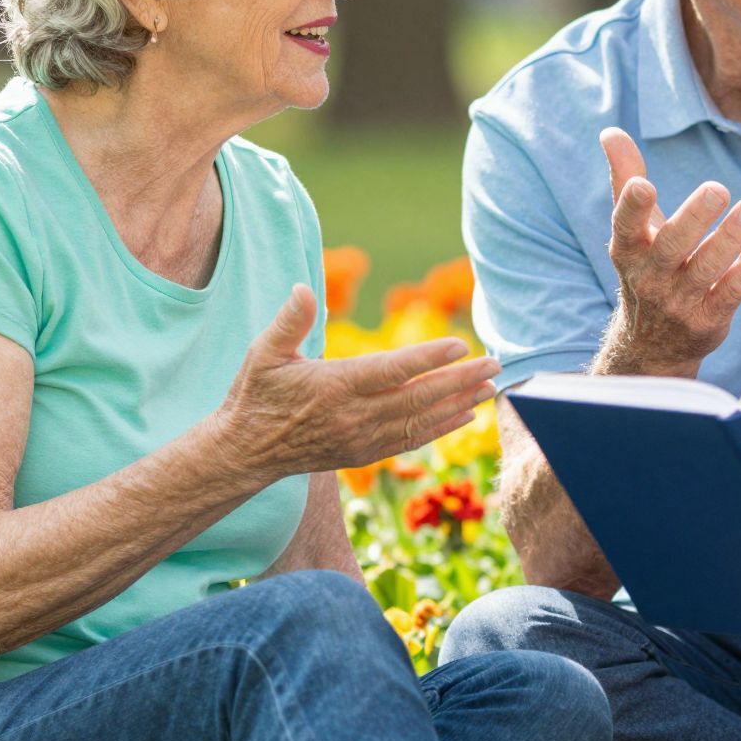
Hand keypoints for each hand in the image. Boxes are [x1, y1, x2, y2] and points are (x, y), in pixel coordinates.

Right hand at [211, 285, 499, 485]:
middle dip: (460, 380)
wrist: (244, 452)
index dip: (428, 358)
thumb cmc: (256, 394)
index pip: (391, 370)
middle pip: (418, 396)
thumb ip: (288, 322)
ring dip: (459, 403)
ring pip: (420, 420)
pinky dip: (440, 428)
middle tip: (495, 363)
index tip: (461, 345)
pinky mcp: (364, 453)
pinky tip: (465, 414)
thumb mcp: (262, 354)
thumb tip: (301, 288)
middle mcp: (353, 415)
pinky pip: (411, 439)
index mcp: (334, 386)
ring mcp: (361, 438)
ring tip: (491, 386)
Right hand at [599, 128, 740, 376]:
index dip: (632, 206)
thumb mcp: (632, 230)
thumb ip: (625, 179)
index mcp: (627, 250)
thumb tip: (610, 132)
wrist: (652, 344)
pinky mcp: (709, 318)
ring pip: (707, 267)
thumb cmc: (646, 266)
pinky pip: (732, 291)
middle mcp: (650, 277)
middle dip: (695, 217)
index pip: (625, 226)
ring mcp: (680, 301)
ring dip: (730, 238)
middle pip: (672, 245)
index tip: (644, 183)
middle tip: (719, 188)